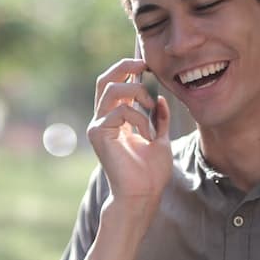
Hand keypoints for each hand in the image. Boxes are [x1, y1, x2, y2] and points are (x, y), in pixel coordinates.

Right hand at [88, 58, 172, 210]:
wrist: (142, 194)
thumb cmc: (150, 173)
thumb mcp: (160, 139)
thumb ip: (158, 120)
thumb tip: (161, 100)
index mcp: (115, 119)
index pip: (115, 84)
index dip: (128, 70)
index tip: (148, 66)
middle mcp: (103, 120)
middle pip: (105, 80)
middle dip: (124, 66)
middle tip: (144, 65)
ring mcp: (98, 126)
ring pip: (112, 89)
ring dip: (137, 92)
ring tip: (151, 108)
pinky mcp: (98, 133)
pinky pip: (120, 111)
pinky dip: (139, 118)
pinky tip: (147, 134)